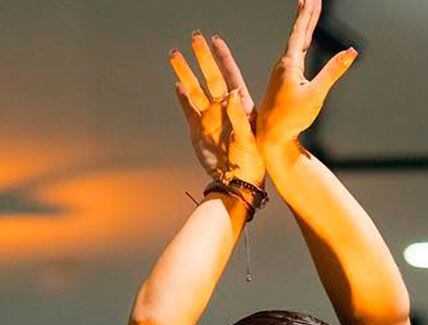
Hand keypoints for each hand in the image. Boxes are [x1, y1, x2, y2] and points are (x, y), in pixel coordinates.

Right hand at [171, 33, 263, 186]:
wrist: (238, 182)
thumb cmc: (252, 161)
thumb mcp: (249, 138)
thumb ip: (239, 116)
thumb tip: (232, 91)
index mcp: (240, 106)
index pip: (230, 75)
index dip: (223, 58)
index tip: (215, 41)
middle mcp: (223, 108)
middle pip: (210, 77)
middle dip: (202, 58)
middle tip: (193, 38)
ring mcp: (210, 118)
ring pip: (195, 90)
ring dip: (185, 73)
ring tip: (175, 55)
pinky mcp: (198, 130)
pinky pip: (188, 109)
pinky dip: (182, 98)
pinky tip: (178, 85)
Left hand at [256, 0, 357, 150]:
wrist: (269, 137)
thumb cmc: (291, 118)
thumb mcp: (316, 94)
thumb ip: (333, 71)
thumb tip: (351, 51)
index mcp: (290, 64)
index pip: (300, 32)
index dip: (307, 14)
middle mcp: (284, 65)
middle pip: (298, 34)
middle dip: (306, 15)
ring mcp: (282, 74)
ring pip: (295, 44)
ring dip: (303, 27)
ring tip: (307, 14)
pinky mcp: (283, 83)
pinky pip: (294, 56)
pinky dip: (300, 44)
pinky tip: (301, 46)